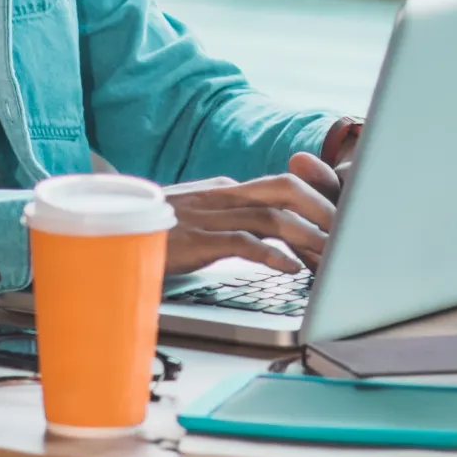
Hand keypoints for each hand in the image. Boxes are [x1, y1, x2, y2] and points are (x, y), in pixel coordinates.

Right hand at [162, 160, 338, 276]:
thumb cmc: (155, 234)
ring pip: (273, 217)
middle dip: (324, 212)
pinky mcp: (196, 240)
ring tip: (331, 258)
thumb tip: (276, 243)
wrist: (107, 232)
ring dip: (309, 237)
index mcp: (227, 190)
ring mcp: (209, 215)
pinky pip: (243, 242)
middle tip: (349, 238)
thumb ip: (234, 224)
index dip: (319, 204)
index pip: (285, 187)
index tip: (342, 227)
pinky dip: (272, 254)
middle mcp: (223, 195)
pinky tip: (291, 269)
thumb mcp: (200, 223)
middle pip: (288, 190)